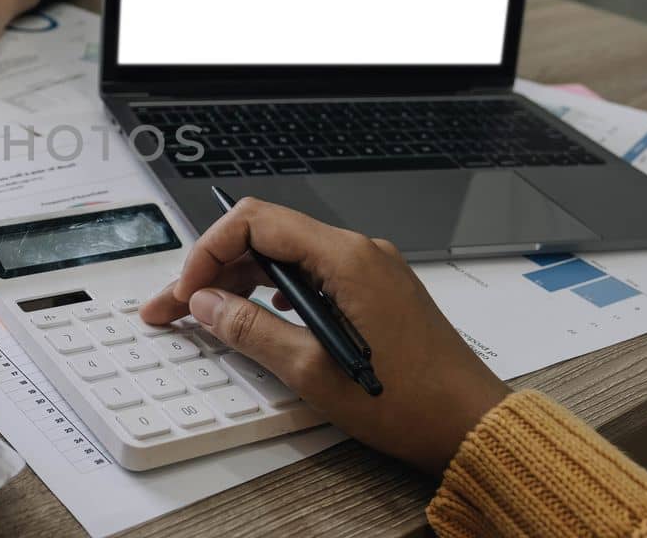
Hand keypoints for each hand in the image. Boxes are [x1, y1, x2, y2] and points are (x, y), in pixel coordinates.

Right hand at [140, 198, 510, 473]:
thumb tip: (205, 303)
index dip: (208, 252)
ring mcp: (370, 269)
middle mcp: (360, 252)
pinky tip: (257, 317)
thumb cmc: (410, 402)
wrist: (470, 424)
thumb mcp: (312, 372)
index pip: (256, 222)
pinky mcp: (374, 290)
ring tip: (206, 315)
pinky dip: (274, 291)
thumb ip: (251, 331)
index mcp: (347, 258)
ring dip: (240, 281)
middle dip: (214, 268)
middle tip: (176, 308)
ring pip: (286, 255)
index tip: (185, 290)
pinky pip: (311, 273)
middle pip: (267, 236)